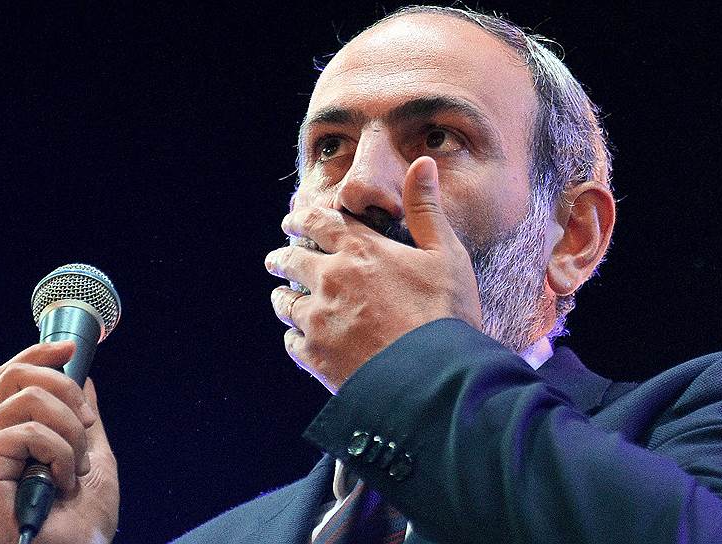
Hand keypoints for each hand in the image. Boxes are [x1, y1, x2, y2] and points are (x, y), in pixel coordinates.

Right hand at [0, 342, 118, 543]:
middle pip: (16, 375)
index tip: (71, 348)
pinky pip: (29, 432)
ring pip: (29, 400)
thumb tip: (86, 377)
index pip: (12, 375)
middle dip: (65, 390)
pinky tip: (62, 484)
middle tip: (87, 424)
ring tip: (76, 468)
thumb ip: (85, 420)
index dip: (39, 353)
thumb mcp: (94, 457)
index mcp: (11, 432)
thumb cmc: (82, 522)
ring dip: (70, 433)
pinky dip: (60, 454)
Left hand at [265, 156, 481, 391]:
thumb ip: (426, 208)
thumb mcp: (446, 254)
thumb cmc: (445, 314)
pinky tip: (296, 339)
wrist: (433, 377)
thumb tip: (422, 162)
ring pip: (285, 302)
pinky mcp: (317, 357)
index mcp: (360, 250)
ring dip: (281, 296)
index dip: (302, 216)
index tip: (292, 216)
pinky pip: (292, 343)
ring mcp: (319, 319)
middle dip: (282, 256)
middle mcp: (331, 279)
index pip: (319, 222)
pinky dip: (293, 338)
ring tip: (280, 298)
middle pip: (292, 259)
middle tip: (275, 258)